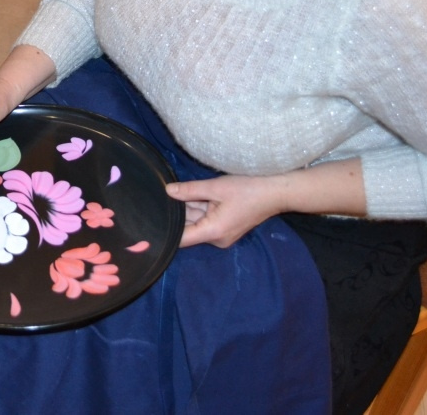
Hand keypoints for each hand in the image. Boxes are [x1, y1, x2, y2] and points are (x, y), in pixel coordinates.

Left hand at [166, 159, 365, 247]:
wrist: (276, 191)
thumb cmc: (249, 190)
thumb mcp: (215, 187)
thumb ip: (189, 191)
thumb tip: (167, 191)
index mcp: (213, 232)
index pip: (181, 238)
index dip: (165, 231)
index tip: (149, 224)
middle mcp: (216, 238)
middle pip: (187, 228)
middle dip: (177, 212)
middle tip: (159, 198)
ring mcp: (221, 234)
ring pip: (196, 221)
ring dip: (189, 208)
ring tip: (177, 191)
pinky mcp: (225, 226)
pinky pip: (206, 218)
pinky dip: (199, 207)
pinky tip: (191, 193)